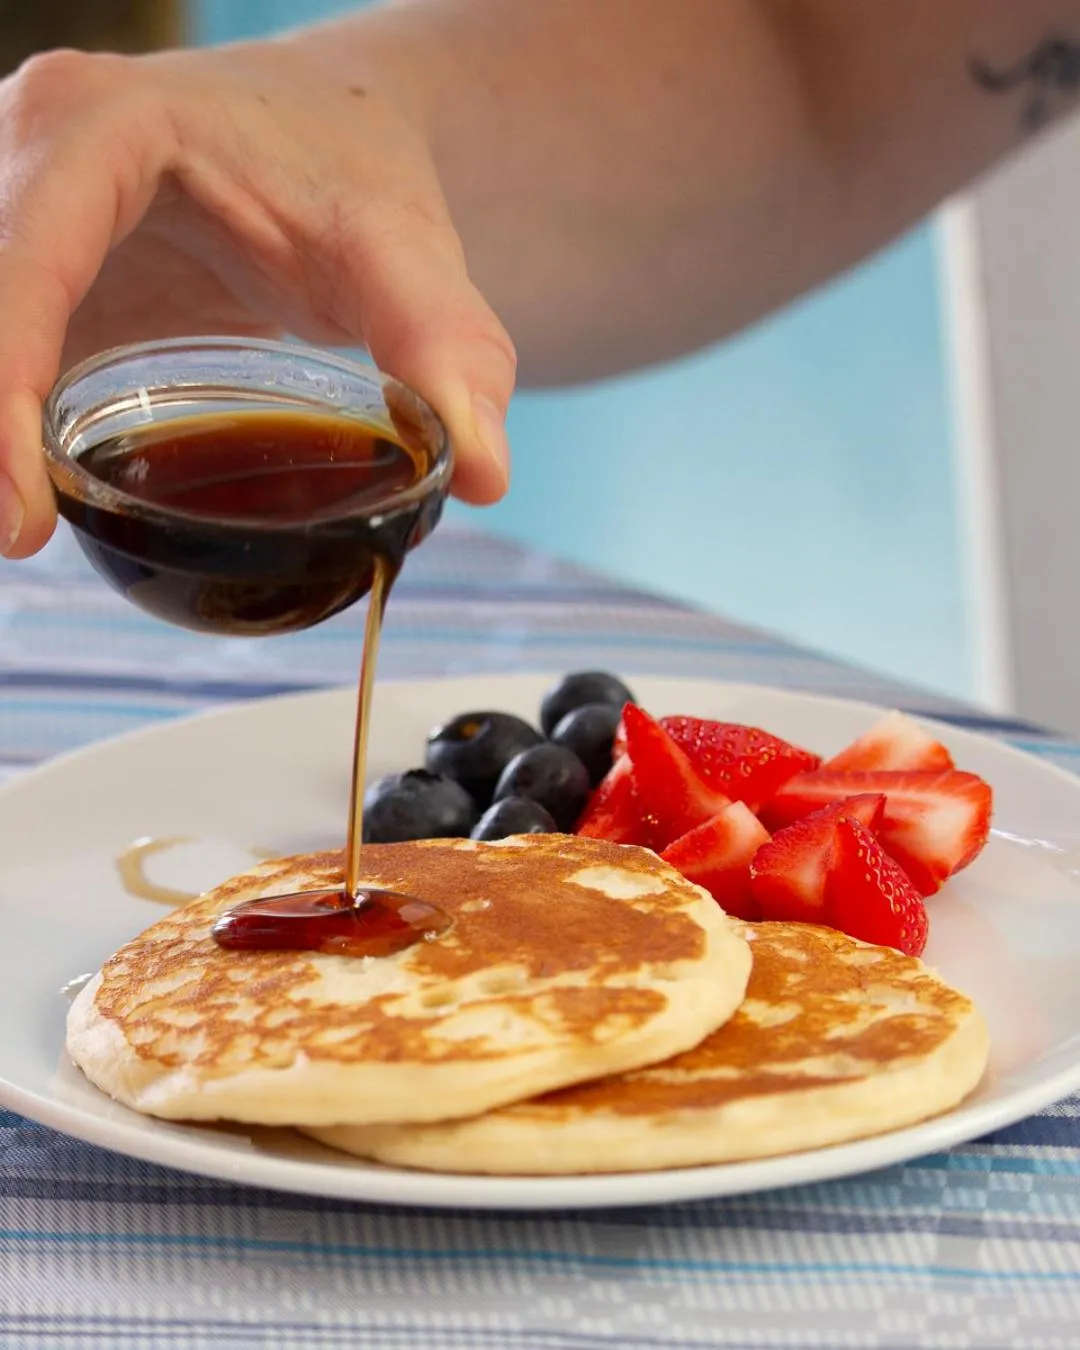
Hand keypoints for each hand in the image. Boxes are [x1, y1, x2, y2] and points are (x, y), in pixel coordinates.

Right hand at [0, 41, 515, 557]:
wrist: (330, 125)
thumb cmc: (357, 172)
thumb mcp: (407, 256)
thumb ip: (450, 353)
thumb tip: (483, 476)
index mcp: (103, 128)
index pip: (19, 264)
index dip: (3, 391)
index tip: (19, 518)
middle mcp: (28, 148)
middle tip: (17, 541)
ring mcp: (15, 204)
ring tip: (21, 525)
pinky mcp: (30, 263)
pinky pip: (3, 342)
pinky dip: (9, 419)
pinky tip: (30, 493)